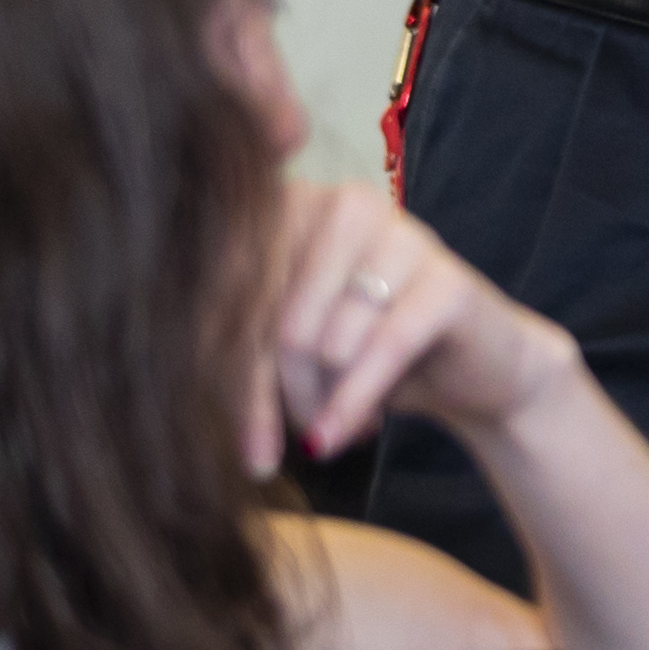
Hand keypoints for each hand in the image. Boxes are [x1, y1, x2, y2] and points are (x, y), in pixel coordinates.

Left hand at [244, 178, 576, 476]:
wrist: (475, 366)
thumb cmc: (367, 351)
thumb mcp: (290, 348)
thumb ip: (239, 354)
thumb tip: (174, 397)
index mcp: (293, 202)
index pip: (232, 292)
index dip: (223, 372)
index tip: (234, 442)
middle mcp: (344, 202)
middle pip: (274, 321)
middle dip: (273, 400)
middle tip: (280, 447)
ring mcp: (402, 233)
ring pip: (323, 343)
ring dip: (322, 404)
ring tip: (337, 417)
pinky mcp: (446, 279)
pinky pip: (380, 352)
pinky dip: (354, 406)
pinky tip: (345, 437)